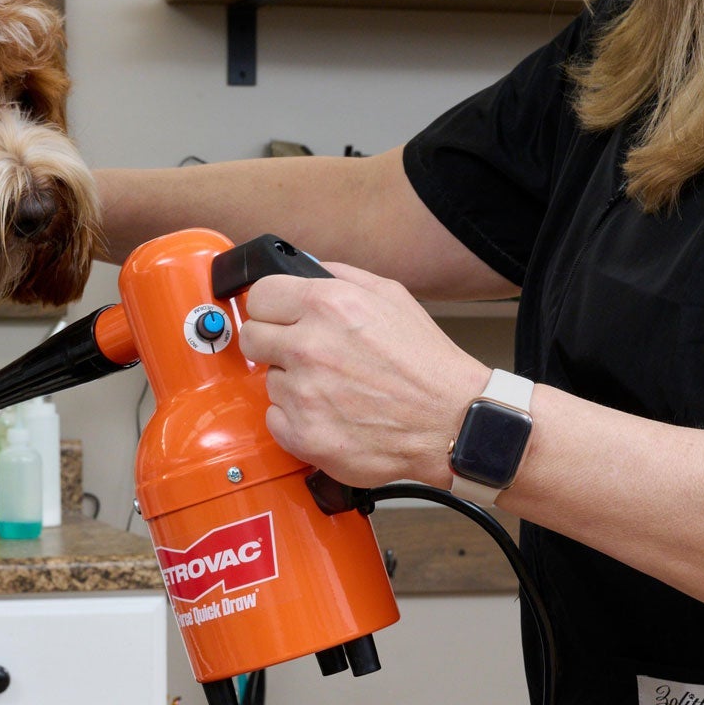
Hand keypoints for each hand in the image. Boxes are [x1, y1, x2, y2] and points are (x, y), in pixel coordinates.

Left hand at [236, 262, 491, 487]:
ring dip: (293, 384)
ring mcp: (304, 394)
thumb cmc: (427, 364)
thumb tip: (306, 270)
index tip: (277, 318)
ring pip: (269, 381)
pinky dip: (297, 419)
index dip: (270, 307)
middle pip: (252, 338)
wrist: (452, 422)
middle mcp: (310, 347)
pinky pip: (275, 419)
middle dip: (272, 343)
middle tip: (301, 354)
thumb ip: (341, 277)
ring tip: (333, 388)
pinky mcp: (304, 434)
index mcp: (328, 306)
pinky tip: (329, 414)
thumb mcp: (392, 297)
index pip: (259, 296)